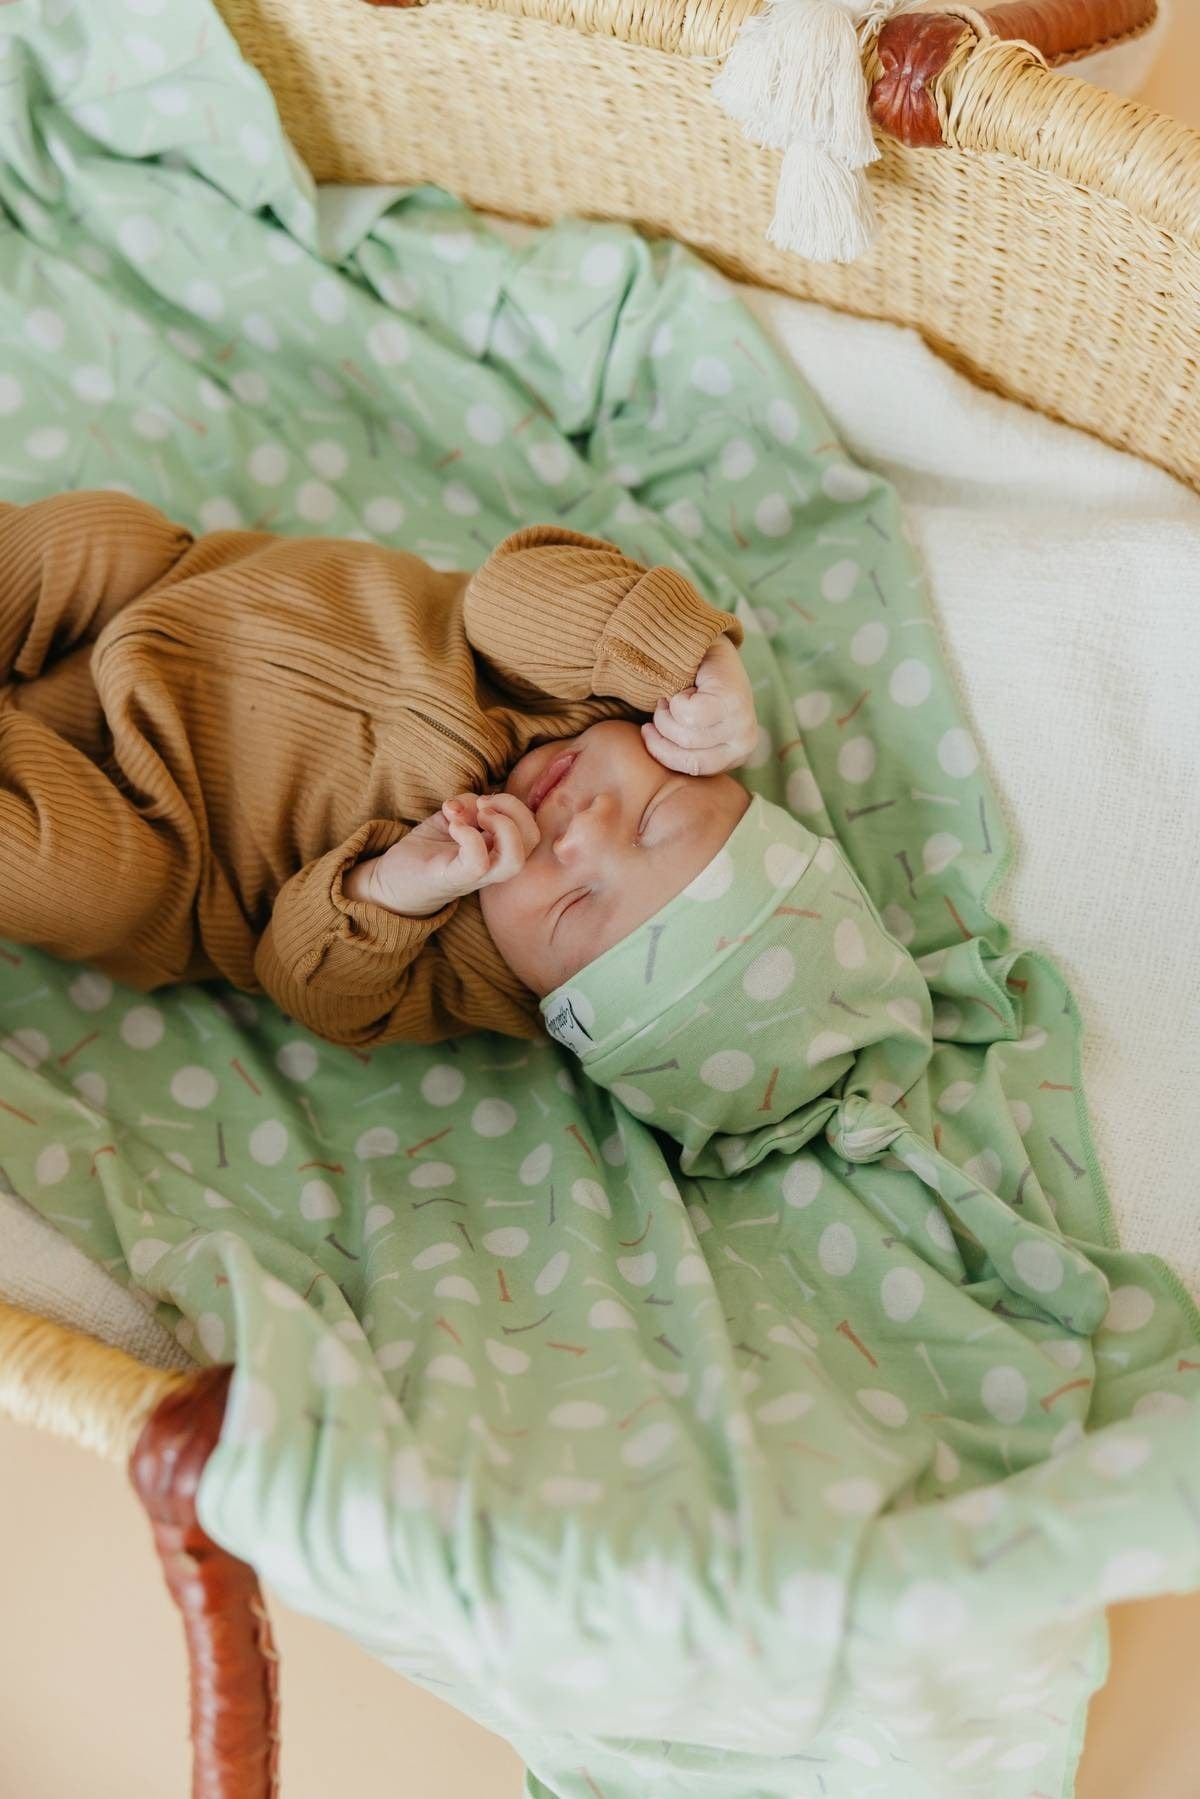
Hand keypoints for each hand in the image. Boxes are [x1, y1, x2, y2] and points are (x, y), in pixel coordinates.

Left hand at [343, 792, 539, 915]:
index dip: (515, 805)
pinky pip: (477, 863)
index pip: (531, 827)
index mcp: (498, 848)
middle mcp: (494, 865)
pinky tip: (453, 825)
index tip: (483, 799)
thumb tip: (477, 802)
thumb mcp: (452, 817)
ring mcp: (476, 876)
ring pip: (514, 860)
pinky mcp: (453, 879)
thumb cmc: (426, 850)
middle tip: (482, 805)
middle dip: (514, 809)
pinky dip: (469, 836)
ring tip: (475, 815)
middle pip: (532, 839)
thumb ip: (469, 805)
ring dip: (502, 826)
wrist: (392, 881)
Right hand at [640, 634, 756, 775]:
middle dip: (663, 733)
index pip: (691, 769)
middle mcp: (745, 743)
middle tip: (662, 708)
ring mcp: (743, 722)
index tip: (650, 730)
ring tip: (673, 697)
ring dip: (667, 713)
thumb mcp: (683, 727)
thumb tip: (629, 787)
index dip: (662, 750)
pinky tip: (685, 688)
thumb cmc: (689, 689)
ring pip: (686, 735)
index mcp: (734, 755)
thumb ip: (678, 750)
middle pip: (687, 757)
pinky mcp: (733, 701)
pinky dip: (677, 700)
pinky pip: (689, 715)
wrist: (702, 645)